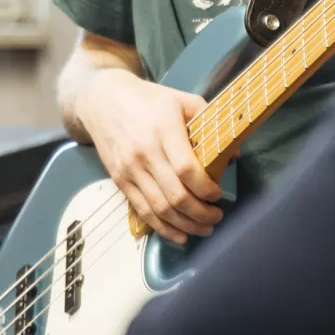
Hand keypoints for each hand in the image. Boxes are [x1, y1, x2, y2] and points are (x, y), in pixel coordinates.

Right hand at [74, 69, 224, 243]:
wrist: (103, 101)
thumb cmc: (148, 100)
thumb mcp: (181, 99)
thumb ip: (208, 121)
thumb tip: (232, 154)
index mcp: (164, 130)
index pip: (187, 170)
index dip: (206, 189)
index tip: (218, 194)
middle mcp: (145, 153)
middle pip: (175, 195)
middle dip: (201, 213)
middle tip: (216, 217)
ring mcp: (130, 170)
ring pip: (160, 209)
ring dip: (185, 225)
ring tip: (204, 229)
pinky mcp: (119, 181)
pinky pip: (143, 211)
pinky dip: (162, 228)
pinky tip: (179, 234)